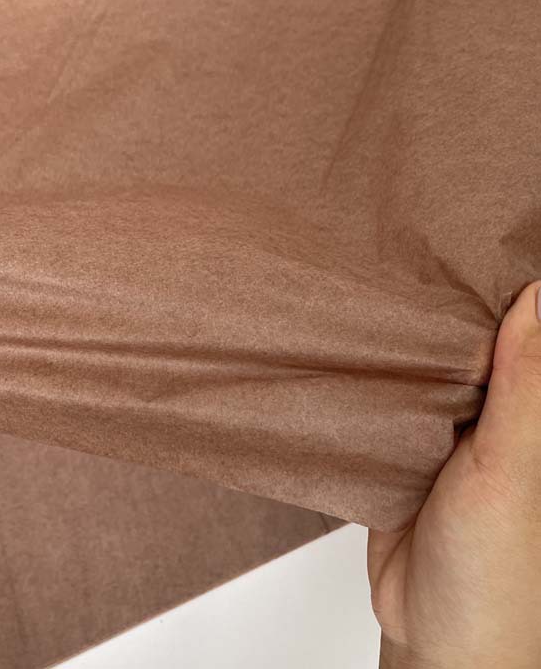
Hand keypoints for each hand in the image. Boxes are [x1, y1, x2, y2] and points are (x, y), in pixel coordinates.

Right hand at [368, 282, 540, 667]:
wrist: (436, 635)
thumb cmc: (499, 567)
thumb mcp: (512, 468)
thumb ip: (524, 387)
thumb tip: (537, 296)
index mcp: (526, 410)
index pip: (515, 331)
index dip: (498, 284)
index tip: (468, 233)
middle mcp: (486, 415)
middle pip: (459, 343)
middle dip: (436, 304)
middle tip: (401, 246)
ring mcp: (438, 432)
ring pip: (414, 370)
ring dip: (393, 341)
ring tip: (364, 286)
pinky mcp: (396, 452)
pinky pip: (377, 405)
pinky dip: (361, 382)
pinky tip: (340, 352)